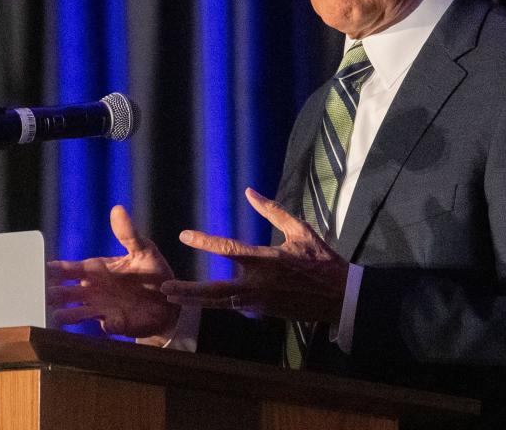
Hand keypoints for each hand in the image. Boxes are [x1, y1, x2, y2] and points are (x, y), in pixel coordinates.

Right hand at [47, 205, 179, 341]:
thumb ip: (128, 233)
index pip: (67, 269)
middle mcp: (93, 290)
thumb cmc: (152, 271)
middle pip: (65, 293)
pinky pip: (109, 325)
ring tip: (57, 315)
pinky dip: (109, 323)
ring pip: (78, 313)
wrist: (170, 299)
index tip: (41, 269)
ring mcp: (102, 308)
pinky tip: (108, 321)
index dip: (52, 270)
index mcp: (95, 269)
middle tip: (43, 293)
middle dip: (52, 293)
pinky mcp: (118, 323)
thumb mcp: (143, 249)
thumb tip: (117, 209)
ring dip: (69, 314)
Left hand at [160, 188, 348, 323]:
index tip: (184, 235)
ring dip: (196, 301)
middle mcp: (259, 284)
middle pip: (215, 290)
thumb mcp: (300, 230)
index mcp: (267, 260)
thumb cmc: (321, 260)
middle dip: (189, 290)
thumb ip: (272, 211)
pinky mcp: (263, 312)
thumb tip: (250, 192)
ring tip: (172, 298)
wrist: (341, 297)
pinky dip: (218, 303)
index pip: (229, 249)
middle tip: (165, 288)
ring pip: (220, 303)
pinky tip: (201, 301)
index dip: (204, 241)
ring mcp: (260, 302)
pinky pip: (235, 307)